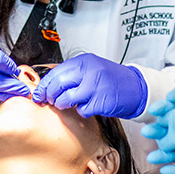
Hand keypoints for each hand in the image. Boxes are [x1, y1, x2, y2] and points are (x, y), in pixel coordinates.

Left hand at [31, 53, 147, 117]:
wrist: (136, 87)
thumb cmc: (112, 79)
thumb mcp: (91, 69)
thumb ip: (73, 74)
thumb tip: (48, 84)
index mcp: (84, 61)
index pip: (55, 72)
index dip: (44, 85)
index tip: (38, 94)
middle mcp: (89, 71)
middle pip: (58, 84)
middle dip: (50, 96)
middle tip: (49, 101)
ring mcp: (96, 86)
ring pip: (66, 99)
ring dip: (63, 104)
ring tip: (69, 104)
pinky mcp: (101, 101)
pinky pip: (81, 110)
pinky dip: (82, 111)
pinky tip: (88, 106)